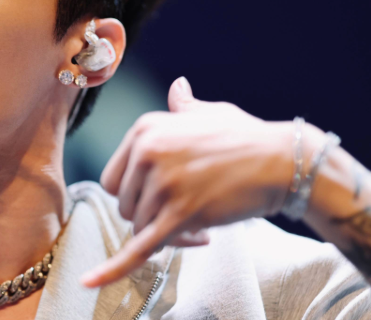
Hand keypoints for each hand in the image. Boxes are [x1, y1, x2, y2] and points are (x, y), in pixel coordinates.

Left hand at [83, 77, 310, 286]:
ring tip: (202, 224)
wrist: (282, 161)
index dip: (137, 193)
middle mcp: (147, 152)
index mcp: (145, 129)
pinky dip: (114, 268)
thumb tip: (177, 88)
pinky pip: (140, 248)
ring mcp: (162, 184)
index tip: (165, 194)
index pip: (114, 178)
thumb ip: (184, 106)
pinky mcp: (180, 214)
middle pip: (124, 205)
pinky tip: (89, 282)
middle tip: (187, 212)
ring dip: (167, 233)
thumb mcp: (209, 113)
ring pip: (139, 228)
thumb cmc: (246, 137)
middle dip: (151, 215)